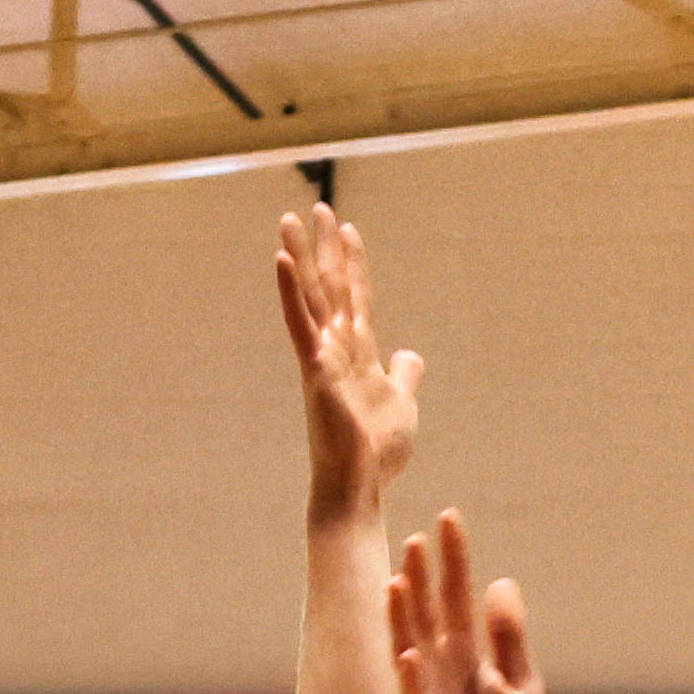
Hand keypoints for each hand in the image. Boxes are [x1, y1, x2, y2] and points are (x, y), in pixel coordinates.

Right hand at [276, 203, 420, 510]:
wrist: (360, 486)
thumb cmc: (376, 452)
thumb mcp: (402, 402)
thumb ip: (404, 375)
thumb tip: (411, 356)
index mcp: (356, 353)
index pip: (355, 297)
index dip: (353, 263)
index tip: (348, 228)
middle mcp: (335, 350)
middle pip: (329, 288)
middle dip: (322, 247)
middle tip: (315, 207)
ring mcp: (323, 359)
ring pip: (310, 300)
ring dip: (298, 260)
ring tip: (286, 224)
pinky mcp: (317, 373)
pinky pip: (302, 327)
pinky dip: (293, 296)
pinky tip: (282, 262)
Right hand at [390, 512, 546, 693]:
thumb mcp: (521, 688)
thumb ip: (511, 640)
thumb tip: (501, 583)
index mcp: (464, 658)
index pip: (455, 598)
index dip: (453, 560)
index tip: (450, 517)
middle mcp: (438, 674)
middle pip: (425, 616)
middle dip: (420, 579)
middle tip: (417, 538)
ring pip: (409, 652)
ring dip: (402, 620)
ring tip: (396, 582)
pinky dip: (412, 684)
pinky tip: (408, 656)